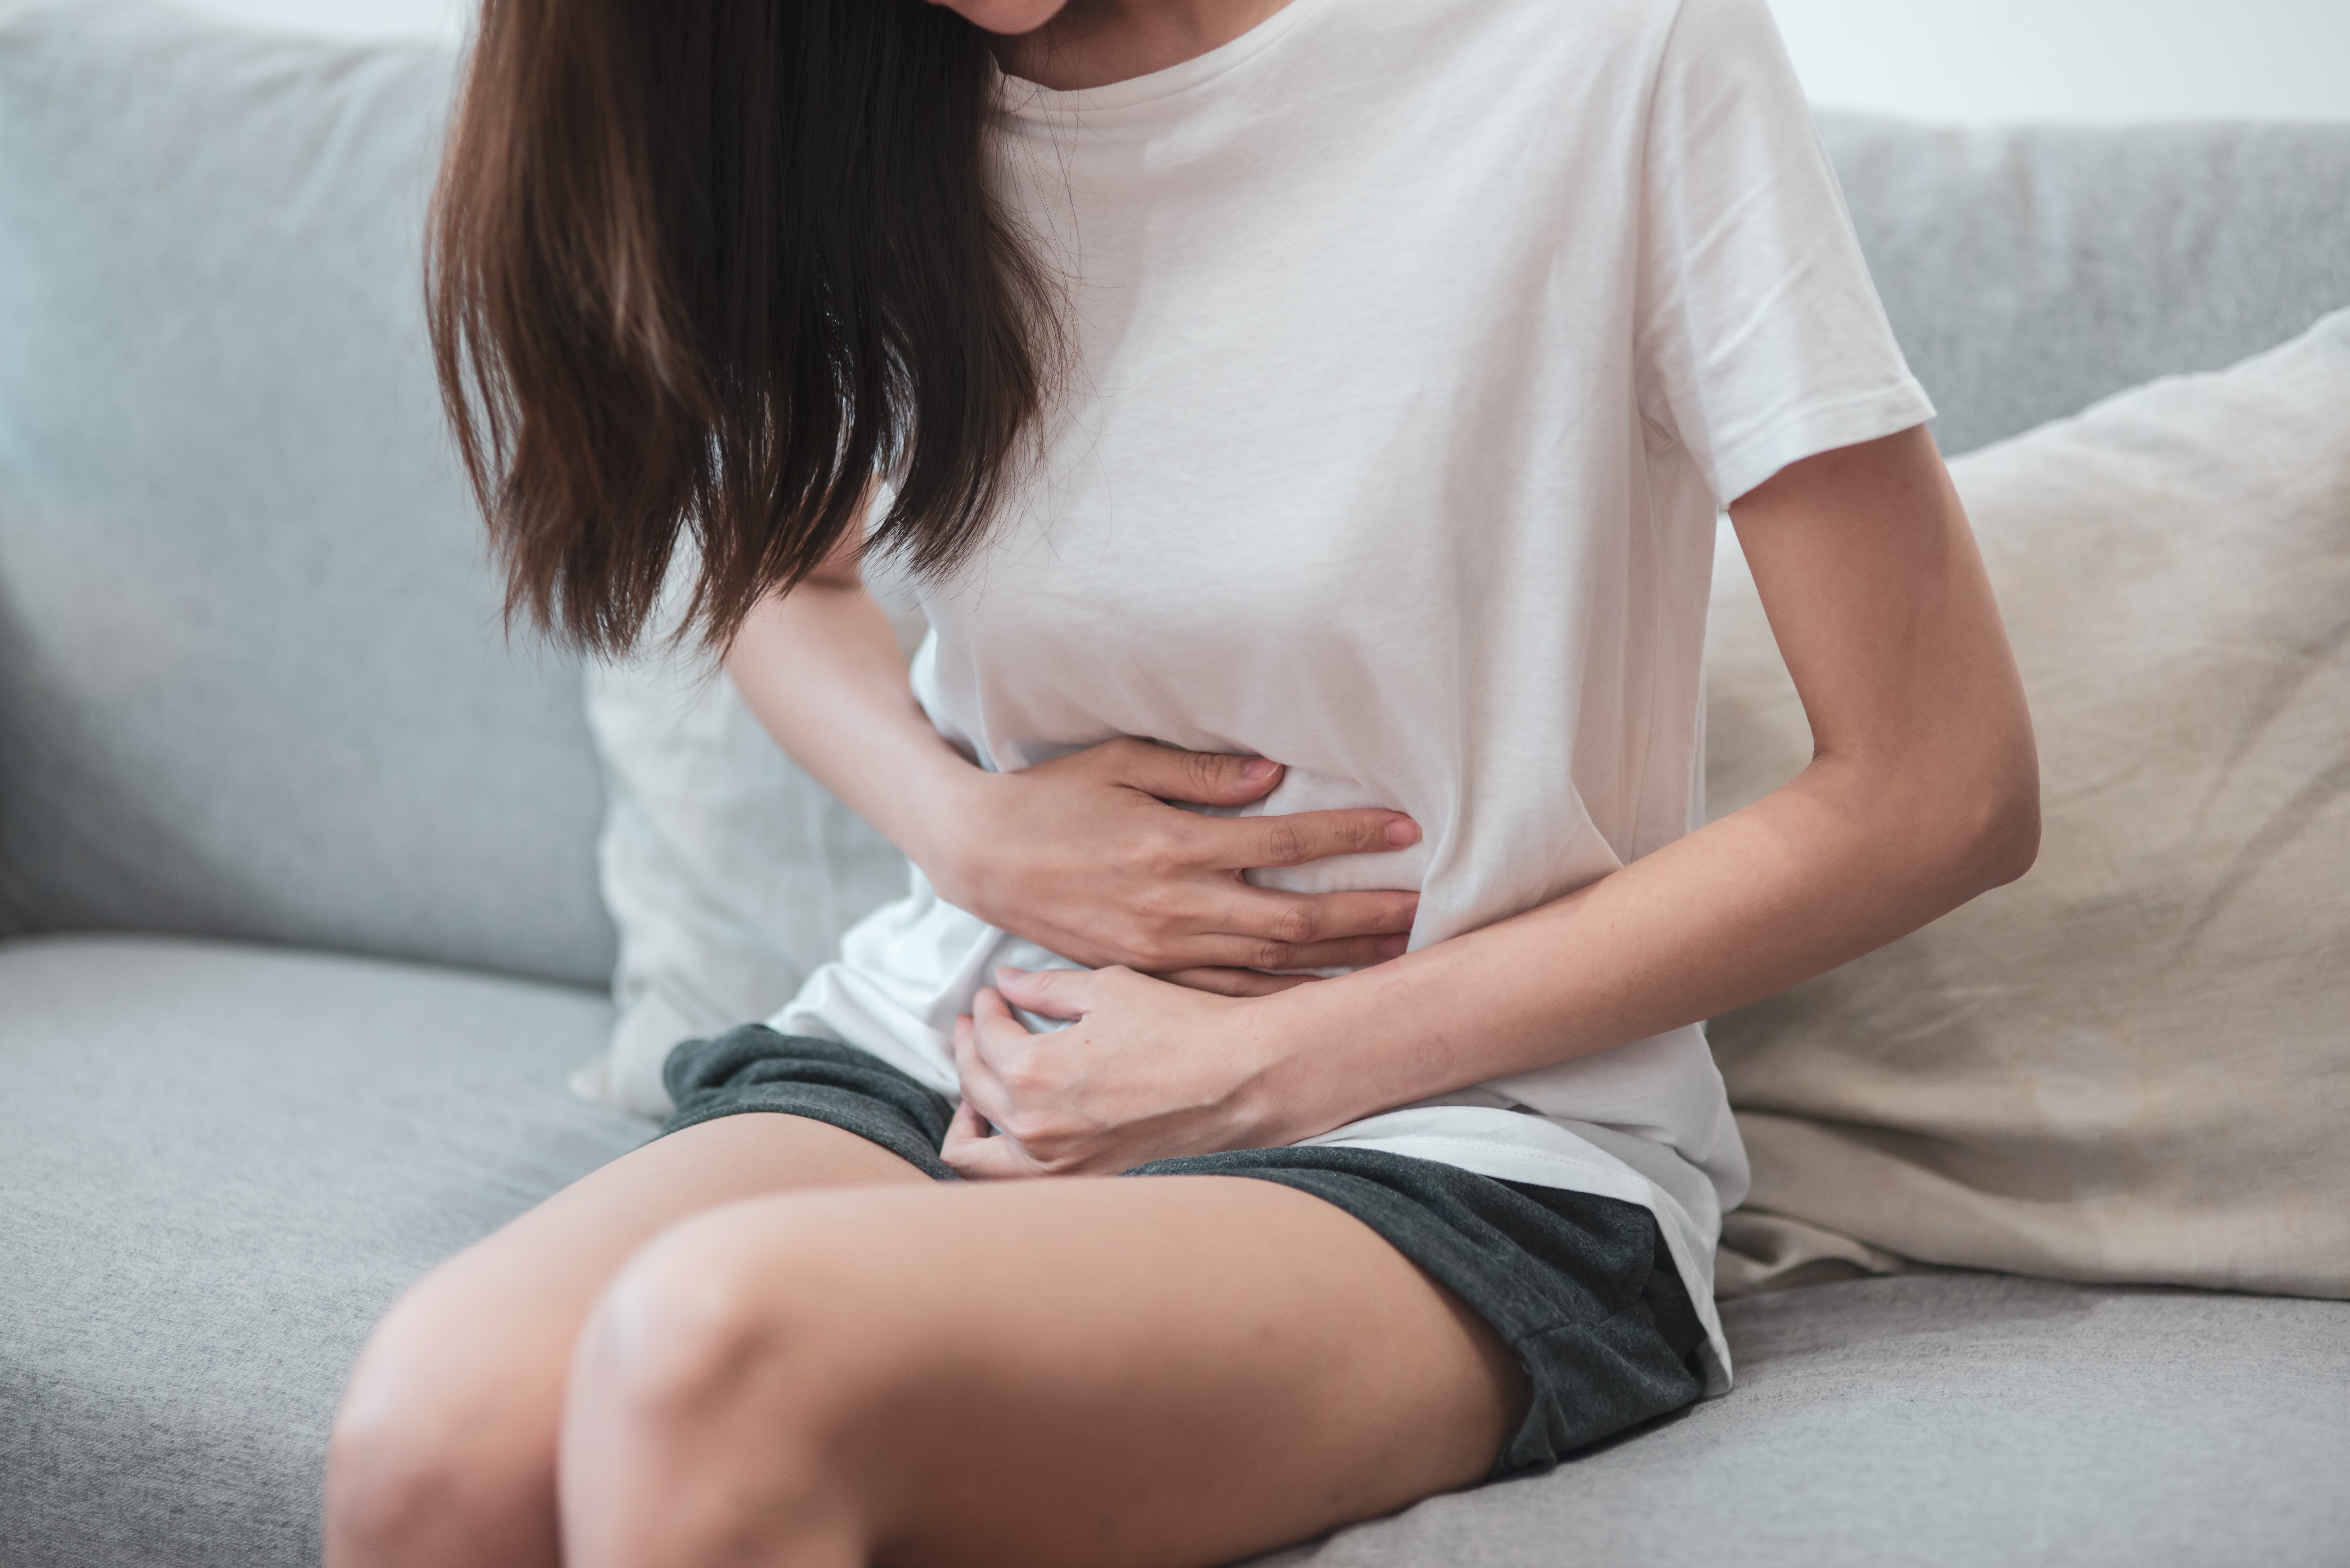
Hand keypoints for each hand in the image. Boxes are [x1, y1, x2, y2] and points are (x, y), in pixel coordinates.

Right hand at [923, 738, 1419, 995]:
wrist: (979, 855)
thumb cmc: (1051, 798)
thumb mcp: (1119, 762)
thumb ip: (1200, 775)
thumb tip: (1274, 775)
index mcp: (1175, 845)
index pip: (1284, 842)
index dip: (1349, 836)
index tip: (1406, 831)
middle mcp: (1175, 905)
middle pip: (1292, 918)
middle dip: (1365, 913)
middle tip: (1427, 910)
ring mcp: (1160, 949)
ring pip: (1268, 965)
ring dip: (1336, 961)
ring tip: (1397, 956)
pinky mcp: (1144, 973)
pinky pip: (1225, 996)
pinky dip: (1278, 999)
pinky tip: (1322, 999)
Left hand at [942, 967, 1290, 1177]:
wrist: (1245, 1079)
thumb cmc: (1184, 1027)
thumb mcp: (1108, 989)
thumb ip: (1046, 987)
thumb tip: (1008, 979)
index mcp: (1034, 1072)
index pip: (986, 1039)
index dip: (985, 1009)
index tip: (993, 994)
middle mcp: (1036, 1127)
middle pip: (973, 1088)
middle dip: (967, 1050)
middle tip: (976, 1027)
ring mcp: (1060, 1164)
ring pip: (976, 1154)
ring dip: (968, 1117)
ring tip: (977, 1089)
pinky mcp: (1086, 1180)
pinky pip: (1016, 1181)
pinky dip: (1000, 1156)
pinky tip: (1014, 1125)